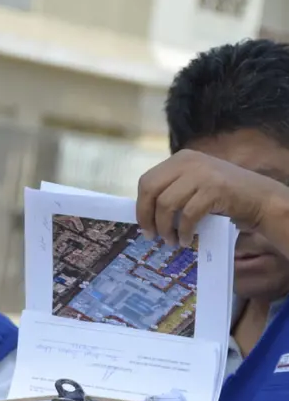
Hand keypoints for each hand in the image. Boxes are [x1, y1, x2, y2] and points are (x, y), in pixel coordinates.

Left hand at [136, 149, 288, 246]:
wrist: (260, 199)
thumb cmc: (223, 197)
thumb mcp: (193, 185)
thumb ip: (171, 190)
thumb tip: (142, 213)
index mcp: (180, 159)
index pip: (147, 181)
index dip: (141, 206)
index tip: (143, 225)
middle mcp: (188, 162)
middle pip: (151, 190)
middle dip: (147, 216)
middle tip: (151, 236)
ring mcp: (202, 174)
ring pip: (166, 204)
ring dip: (165, 228)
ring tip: (170, 241)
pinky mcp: (214, 189)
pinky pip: (187, 215)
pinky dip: (183, 231)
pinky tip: (185, 240)